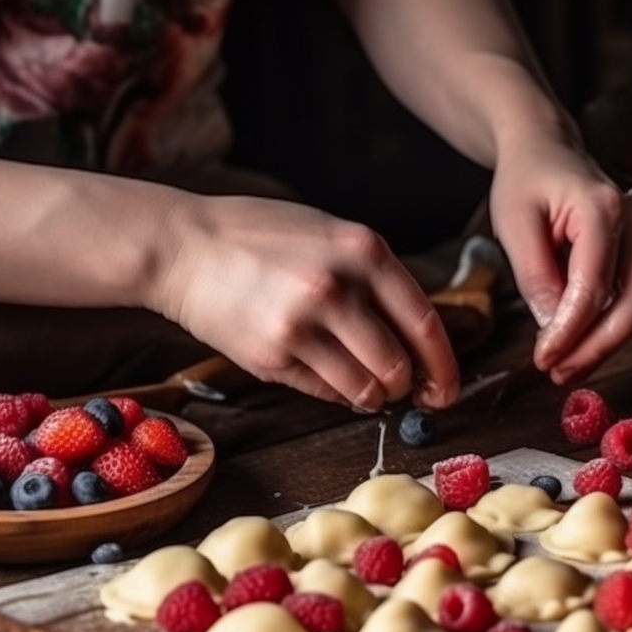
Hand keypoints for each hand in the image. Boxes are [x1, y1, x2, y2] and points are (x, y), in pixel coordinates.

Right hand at [153, 194, 459, 410]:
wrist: (184, 247)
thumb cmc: (261, 237)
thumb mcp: (331, 234)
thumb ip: (375, 277)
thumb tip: (419, 337)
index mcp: (363, 250)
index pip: (425, 323)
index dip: (444, 366)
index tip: (448, 388)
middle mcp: (337, 287)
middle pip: (399, 365)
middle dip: (406, 386)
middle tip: (401, 389)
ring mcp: (302, 324)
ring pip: (365, 389)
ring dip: (372, 396)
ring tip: (364, 385)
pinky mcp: (271, 355)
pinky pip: (325, 392)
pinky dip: (336, 393)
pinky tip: (326, 374)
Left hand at [489, 135, 631, 384]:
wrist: (544, 149)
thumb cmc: (526, 179)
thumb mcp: (513, 223)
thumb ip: (535, 275)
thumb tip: (553, 328)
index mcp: (601, 208)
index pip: (594, 284)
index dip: (571, 330)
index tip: (543, 358)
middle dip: (598, 346)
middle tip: (559, 372)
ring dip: (606, 344)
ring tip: (566, 368)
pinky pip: (631, 299)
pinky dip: (607, 329)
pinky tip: (577, 349)